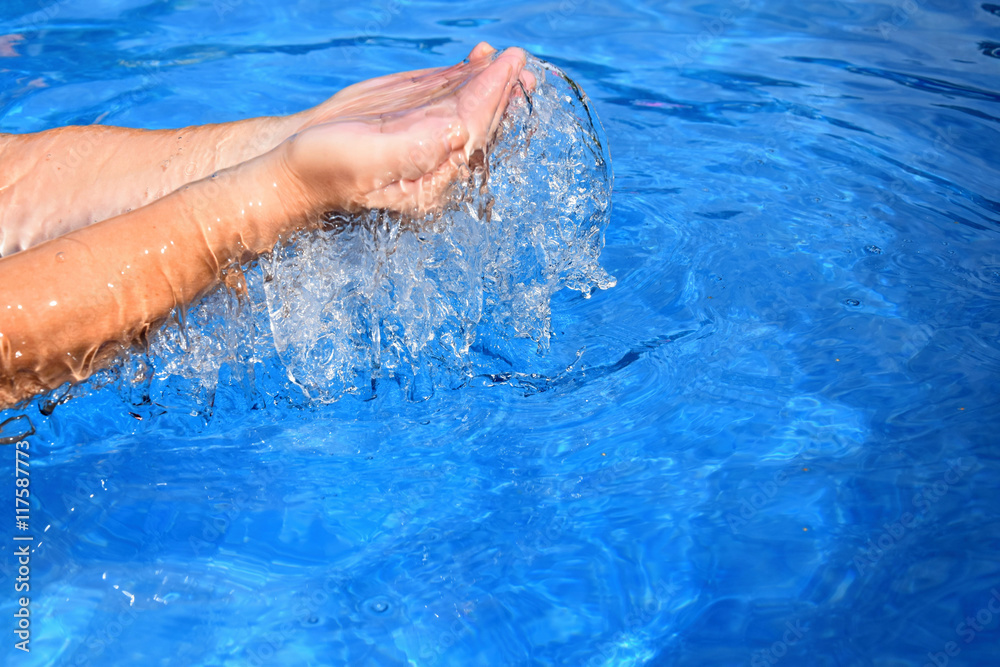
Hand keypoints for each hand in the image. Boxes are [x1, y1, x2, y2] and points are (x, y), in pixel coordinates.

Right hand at [278, 46, 533, 214]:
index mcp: (433, 180)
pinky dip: (466, 77)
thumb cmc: (324, 169)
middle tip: (521, 61)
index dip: (492, 98)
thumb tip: (458, 130)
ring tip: (510, 59)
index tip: (508, 68)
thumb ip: (415, 148)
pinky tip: (480, 58)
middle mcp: (437, 162)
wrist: (292, 167)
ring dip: (491, 82)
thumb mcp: (368, 160)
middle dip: (503, 91)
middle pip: (481, 123)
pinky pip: (447, 97)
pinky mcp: (411, 120)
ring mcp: (427, 138)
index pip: (473, 134)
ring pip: (469, 108)